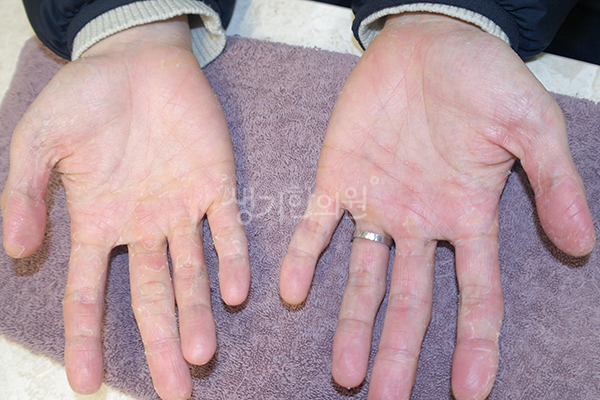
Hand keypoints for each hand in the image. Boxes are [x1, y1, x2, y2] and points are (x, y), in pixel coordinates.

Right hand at [1, 17, 249, 399]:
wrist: (136, 58)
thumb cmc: (84, 97)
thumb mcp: (39, 144)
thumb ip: (26, 195)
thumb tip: (15, 251)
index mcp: (98, 224)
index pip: (89, 294)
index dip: (87, 338)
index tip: (87, 384)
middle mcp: (143, 228)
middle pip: (153, 298)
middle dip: (162, 343)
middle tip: (176, 392)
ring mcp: (183, 210)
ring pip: (192, 274)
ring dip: (198, 313)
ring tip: (202, 355)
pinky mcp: (217, 185)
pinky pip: (227, 230)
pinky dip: (231, 260)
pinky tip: (234, 294)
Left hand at [280, 13, 594, 398]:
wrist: (430, 39)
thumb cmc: (484, 78)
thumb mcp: (531, 126)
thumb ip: (553, 184)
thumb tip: (581, 245)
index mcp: (467, 215)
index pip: (475, 294)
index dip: (475, 343)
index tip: (470, 393)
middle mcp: (420, 222)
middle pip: (411, 302)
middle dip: (400, 353)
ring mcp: (377, 203)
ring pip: (362, 277)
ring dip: (351, 324)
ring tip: (343, 373)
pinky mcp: (339, 178)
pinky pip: (316, 226)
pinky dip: (303, 257)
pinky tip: (291, 293)